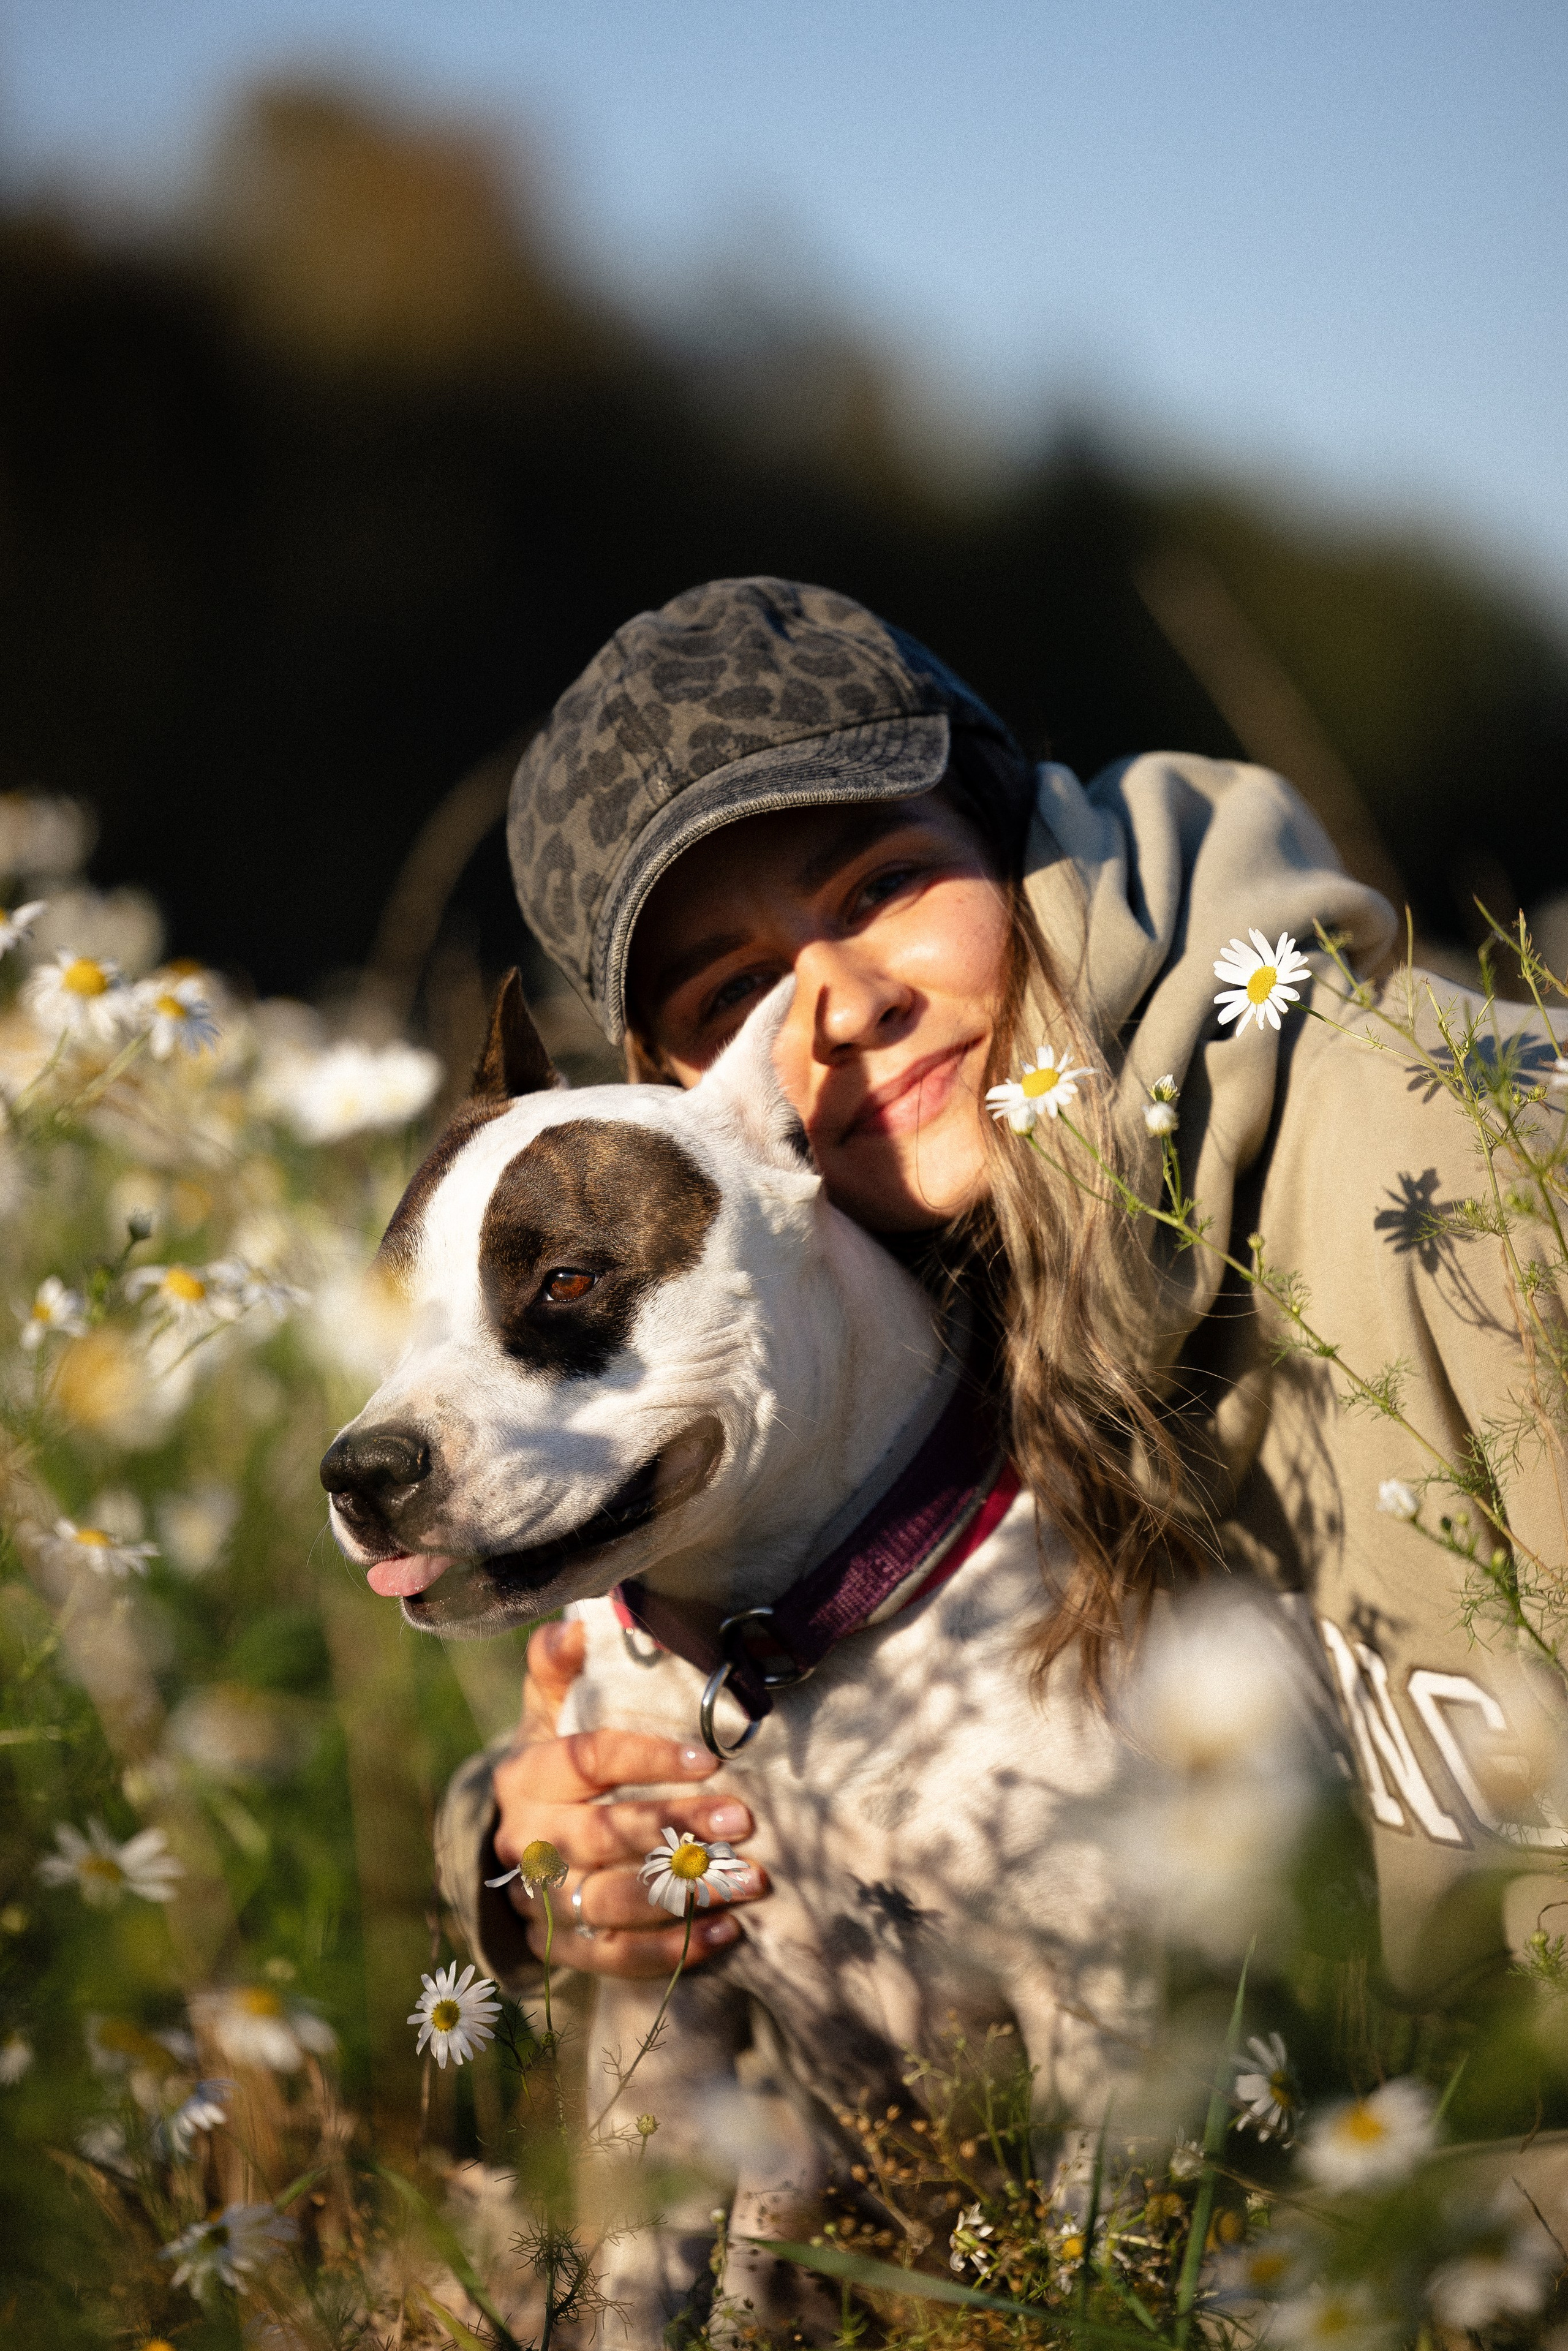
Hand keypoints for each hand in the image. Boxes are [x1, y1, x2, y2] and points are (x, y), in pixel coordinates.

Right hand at [491, 1618, 767, 1977]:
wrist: (512, 1842)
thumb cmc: (552, 1760)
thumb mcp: (546, 1710)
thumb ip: (557, 1666)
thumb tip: (576, 1627)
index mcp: (527, 1775)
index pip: (588, 1762)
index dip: (647, 1760)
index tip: (709, 1759)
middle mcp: (527, 1838)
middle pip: (602, 1835)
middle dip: (676, 1827)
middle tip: (744, 1821)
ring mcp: (540, 1899)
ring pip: (611, 1901)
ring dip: (684, 1894)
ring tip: (751, 1881)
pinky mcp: (559, 1947)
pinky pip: (614, 1957)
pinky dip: (671, 1951)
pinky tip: (727, 1932)